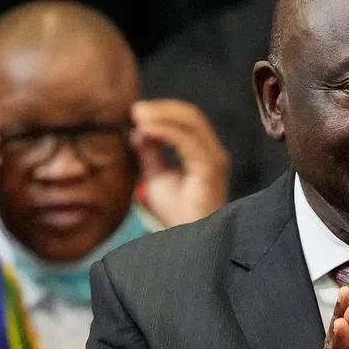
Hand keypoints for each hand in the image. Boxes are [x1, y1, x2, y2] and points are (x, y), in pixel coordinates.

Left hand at [130, 100, 228, 226]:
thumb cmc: (177, 213)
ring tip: (138, 116)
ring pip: (193, 122)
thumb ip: (149, 154)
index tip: (135, 112)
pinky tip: (146, 130)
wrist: (189, 240)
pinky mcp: (210, 169)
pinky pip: (188, 142)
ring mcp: (214, 160)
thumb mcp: (156, 178)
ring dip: (163, 115)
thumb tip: (138, 130)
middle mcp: (213, 152)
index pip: (187, 119)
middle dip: (162, 108)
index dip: (163, 110)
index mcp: (203, 152)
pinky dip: (166, 131)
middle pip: (192, 115)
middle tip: (135, 109)